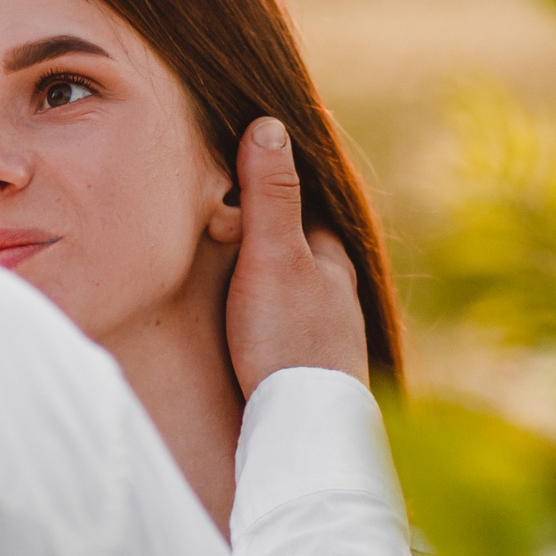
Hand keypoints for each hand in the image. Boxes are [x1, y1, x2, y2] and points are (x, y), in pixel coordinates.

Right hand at [226, 117, 368, 395]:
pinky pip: (283, 326)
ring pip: (291, 289)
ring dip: (260, 277)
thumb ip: (271, 195)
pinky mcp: (310, 371)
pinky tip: (247, 328)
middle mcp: (338, 293)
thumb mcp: (273, 258)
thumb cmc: (290, 341)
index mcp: (333, 259)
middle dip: (260, 233)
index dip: (266, 186)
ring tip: (224, 270)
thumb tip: (269, 123)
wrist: (304, 431)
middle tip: (216, 224)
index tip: (230, 171)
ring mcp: (328, 334)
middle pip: (295, 247)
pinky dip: (263, 314)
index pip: (302, 205)